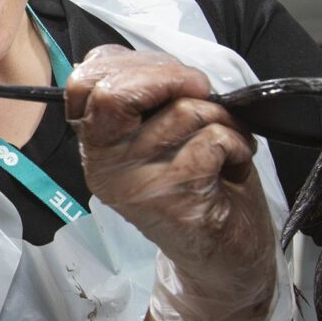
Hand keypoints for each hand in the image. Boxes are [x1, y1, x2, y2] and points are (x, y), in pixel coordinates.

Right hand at [65, 46, 273, 297]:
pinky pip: (213, 138)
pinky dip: (237, 143)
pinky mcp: (177, 199)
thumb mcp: (156, 131)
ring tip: (220, 143)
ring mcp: (139, 185)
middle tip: (200, 93)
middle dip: (172, 77)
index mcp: (96, 143)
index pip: (85, 82)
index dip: (133, 65)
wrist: (223, 255)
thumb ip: (142, 96)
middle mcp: (106, 166)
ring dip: (219, 116)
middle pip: (116, 93)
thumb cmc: (196, 181)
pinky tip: (232, 164)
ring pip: (183, 111)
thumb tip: (152, 66)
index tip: (169, 78)